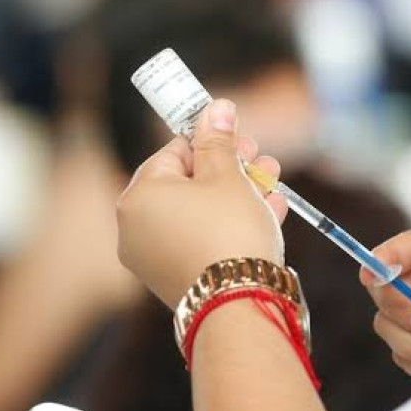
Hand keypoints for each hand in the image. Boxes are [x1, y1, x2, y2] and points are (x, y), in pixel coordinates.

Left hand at [116, 99, 288, 307]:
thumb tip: (217, 108)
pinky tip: (268, 212)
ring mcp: (154, 257)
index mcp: (139, 196)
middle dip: (230, 168)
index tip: (240, 135)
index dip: (211, 140)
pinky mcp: (177, 278)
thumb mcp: (228, 175)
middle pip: (188, 184)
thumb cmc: (229, 230)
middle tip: (260, 158)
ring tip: (273, 182)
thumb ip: (219, 141)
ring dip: (238, 194)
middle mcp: (136, 228)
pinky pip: (203, 239)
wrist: (238, 302)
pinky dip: (230, 224)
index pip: (174, 152)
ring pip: (200, 213)